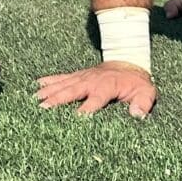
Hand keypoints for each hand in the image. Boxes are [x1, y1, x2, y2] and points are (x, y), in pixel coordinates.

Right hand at [34, 62, 158, 117]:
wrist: (128, 61)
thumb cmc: (136, 82)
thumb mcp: (146, 92)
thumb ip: (142, 104)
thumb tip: (137, 115)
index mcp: (107, 86)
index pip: (95, 100)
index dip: (86, 109)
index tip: (75, 118)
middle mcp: (90, 81)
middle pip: (71, 91)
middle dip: (57, 99)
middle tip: (43, 108)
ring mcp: (82, 77)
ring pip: (62, 84)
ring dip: (49, 91)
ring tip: (35, 99)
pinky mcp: (77, 75)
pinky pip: (61, 77)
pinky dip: (49, 80)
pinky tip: (36, 85)